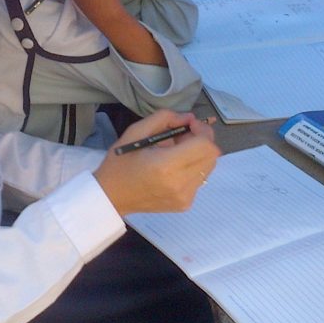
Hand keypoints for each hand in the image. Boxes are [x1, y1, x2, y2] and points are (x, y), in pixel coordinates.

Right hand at [94, 111, 219, 214]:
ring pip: (208, 167)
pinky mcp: (185, 204)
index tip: (188, 125)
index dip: (201, 130)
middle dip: (202, 141)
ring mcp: (185, 197)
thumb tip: (189, 118)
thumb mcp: (135, 132)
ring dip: (198, 154)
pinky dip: (192, 168)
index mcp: (166, 165)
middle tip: (182, 136)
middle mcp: (180, 183)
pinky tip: (174, 167)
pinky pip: (200, 179)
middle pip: (212, 156)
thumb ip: (163, 118)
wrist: (111, 196)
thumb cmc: (120, 163)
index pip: (205, 145)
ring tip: (177, 152)